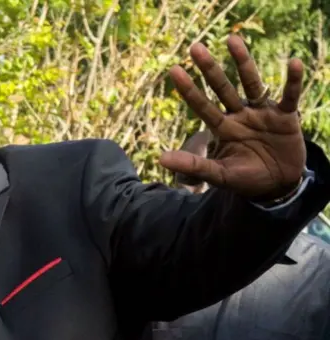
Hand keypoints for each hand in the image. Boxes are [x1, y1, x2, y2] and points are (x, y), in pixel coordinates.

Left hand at [160, 35, 305, 199]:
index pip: (201, 105)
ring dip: (243, 62)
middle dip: (209, 69)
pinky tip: (294, 63)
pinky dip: (293, 81)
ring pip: (251, 83)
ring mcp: (262, 113)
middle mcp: (239, 115)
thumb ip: (193, 166)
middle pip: (222, 88)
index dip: (189, 89)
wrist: (277, 185)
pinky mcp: (286, 117)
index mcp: (222, 128)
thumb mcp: (219, 175)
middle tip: (195, 47)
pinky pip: (290, 96)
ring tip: (231, 39)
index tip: (174, 70)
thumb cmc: (245, 179)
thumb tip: (159, 158)